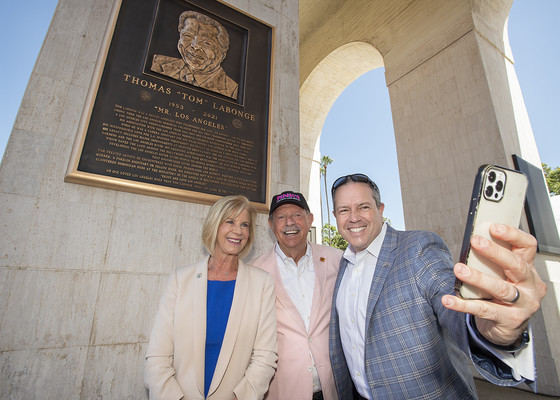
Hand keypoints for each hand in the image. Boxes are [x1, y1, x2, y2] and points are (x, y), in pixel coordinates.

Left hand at [442, 223, 545, 345]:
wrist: (507, 327)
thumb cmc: (502, 295)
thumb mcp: (503, 275)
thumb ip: (493, 261)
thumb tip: (473, 242)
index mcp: (528, 268)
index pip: (528, 246)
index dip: (513, 235)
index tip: (494, 227)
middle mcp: (530, 285)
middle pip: (516, 265)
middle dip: (495, 252)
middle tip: (476, 242)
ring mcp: (523, 304)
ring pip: (501, 288)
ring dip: (478, 278)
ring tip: (459, 269)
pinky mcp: (510, 320)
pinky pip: (484, 310)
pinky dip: (464, 304)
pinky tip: (449, 299)